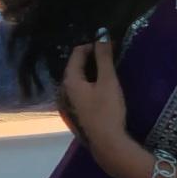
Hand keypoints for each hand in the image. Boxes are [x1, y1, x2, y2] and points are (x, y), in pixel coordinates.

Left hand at [60, 38, 130, 174]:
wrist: (108, 144)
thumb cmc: (107, 110)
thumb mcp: (108, 81)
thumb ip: (104, 57)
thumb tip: (101, 33)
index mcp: (70, 80)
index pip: (77, 53)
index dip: (92, 45)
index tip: (109, 45)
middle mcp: (66, 90)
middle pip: (77, 65)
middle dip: (92, 57)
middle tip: (110, 55)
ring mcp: (71, 103)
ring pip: (80, 79)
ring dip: (93, 71)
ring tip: (109, 68)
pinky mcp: (79, 112)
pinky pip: (83, 90)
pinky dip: (92, 83)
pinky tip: (104, 87)